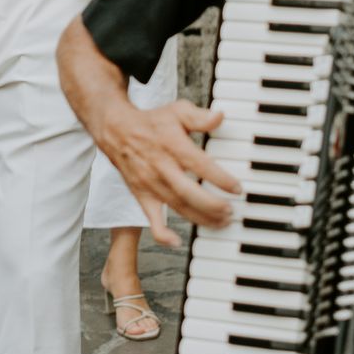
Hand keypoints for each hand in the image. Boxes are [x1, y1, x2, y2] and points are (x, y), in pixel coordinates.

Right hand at [100, 101, 238, 247]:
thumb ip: (199, 117)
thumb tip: (219, 117)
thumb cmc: (151, 122)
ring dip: (201, 218)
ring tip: (221, 223)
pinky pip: (151, 218)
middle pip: (188, 192)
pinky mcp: (141, 195)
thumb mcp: (177, 111)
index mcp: (172, 145)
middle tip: (231, 211)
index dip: (220, 179)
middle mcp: (161, 167)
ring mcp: (150, 184)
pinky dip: (162, 233)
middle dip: (212, 205)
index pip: (199, 165)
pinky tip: (176, 242)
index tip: (237, 188)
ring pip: (177, 207)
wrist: (116, 130)